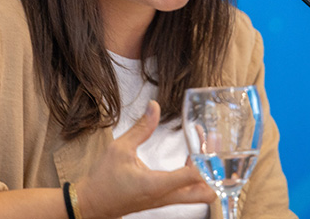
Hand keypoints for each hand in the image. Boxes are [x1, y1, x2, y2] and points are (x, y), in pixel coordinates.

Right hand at [75, 101, 215, 218]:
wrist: (92, 203)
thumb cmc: (104, 179)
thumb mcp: (120, 148)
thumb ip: (141, 128)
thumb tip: (154, 107)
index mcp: (157, 185)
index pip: (194, 176)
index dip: (206, 158)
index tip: (208, 140)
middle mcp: (166, 196)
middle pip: (207, 193)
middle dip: (217, 172)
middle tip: (213, 149)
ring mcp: (166, 200)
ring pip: (199, 194)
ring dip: (207, 174)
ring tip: (203, 149)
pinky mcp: (163, 200)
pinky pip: (187, 191)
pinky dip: (195, 176)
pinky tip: (189, 157)